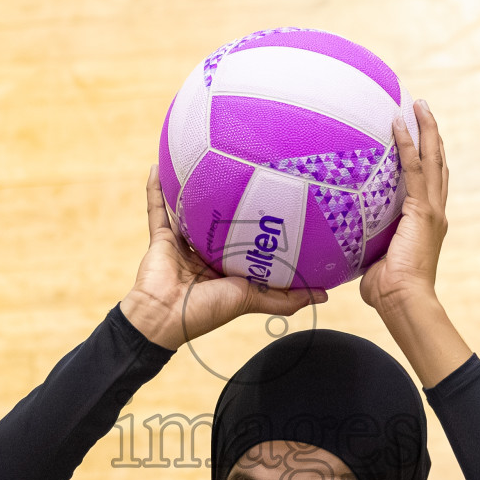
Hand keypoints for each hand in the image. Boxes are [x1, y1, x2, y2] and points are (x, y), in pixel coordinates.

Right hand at [121, 166, 323, 350]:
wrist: (164, 317)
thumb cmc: (207, 311)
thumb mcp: (252, 300)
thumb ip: (285, 299)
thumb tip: (325, 294)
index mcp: (225, 269)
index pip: (246, 244)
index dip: (260, 228)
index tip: (279, 207)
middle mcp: (205, 255)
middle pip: (219, 223)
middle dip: (230, 203)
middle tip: (248, 173)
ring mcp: (181, 245)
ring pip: (188, 212)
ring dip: (192, 190)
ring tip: (203, 161)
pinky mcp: (160, 239)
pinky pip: (157, 209)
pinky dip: (155, 190)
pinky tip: (158, 167)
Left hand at [359, 99, 448, 315]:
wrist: (404, 301)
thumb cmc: (387, 291)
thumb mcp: (375, 259)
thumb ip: (365, 244)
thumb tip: (342, 241)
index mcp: (426, 223)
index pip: (429, 183)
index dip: (426, 157)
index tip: (420, 136)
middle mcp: (434, 212)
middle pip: (438, 163)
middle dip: (432, 135)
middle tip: (423, 109)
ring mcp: (432, 210)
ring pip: (433, 159)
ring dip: (426, 129)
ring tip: (418, 105)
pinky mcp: (423, 210)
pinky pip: (415, 169)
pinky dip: (408, 143)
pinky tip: (399, 123)